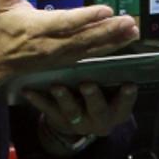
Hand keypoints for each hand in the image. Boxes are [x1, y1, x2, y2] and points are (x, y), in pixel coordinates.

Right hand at [0, 0, 137, 75]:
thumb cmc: (3, 27)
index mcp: (37, 27)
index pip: (65, 22)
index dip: (86, 17)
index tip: (106, 10)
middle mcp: (52, 43)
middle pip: (84, 37)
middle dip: (108, 29)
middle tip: (127, 20)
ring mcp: (61, 54)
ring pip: (91, 47)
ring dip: (114, 39)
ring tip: (132, 30)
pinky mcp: (67, 59)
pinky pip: (91, 53)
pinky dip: (109, 47)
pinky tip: (124, 39)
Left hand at [22, 83, 137, 148]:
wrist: (81, 121)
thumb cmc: (102, 95)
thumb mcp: (113, 90)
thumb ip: (117, 72)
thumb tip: (127, 36)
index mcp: (116, 111)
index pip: (125, 104)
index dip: (127, 96)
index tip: (129, 85)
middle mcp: (99, 119)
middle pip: (98, 109)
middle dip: (93, 97)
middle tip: (87, 84)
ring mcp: (78, 121)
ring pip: (71, 111)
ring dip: (64, 98)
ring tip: (57, 86)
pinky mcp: (58, 119)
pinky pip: (47, 109)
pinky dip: (38, 99)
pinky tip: (28, 90)